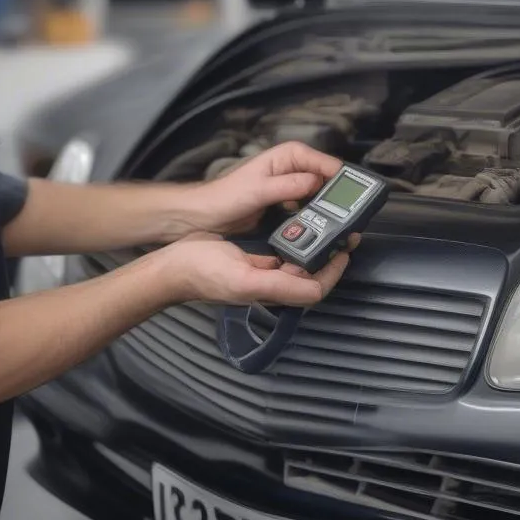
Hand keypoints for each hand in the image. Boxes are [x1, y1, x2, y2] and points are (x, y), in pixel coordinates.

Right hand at [161, 230, 359, 306]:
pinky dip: (298, 243)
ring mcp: (263, 274)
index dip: (335, 272)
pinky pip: (284, 256)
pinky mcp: (255, 263)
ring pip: (301, 265)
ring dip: (317, 248)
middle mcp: (272, 286)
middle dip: (331, 257)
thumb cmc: (205, 272)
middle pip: (313, 277)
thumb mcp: (243, 277)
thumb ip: (279, 284)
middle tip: (344, 233)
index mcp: (273, 292)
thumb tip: (313, 287)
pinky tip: (300, 227)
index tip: (345, 249)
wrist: (174, 266)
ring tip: (328, 227)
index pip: (316, 289)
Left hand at [183, 141, 341, 237]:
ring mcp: (291, 186)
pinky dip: (317, 217)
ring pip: (321, 195)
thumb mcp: (258, 190)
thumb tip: (316, 183)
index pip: (326, 164)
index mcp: (288, 156)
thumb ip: (287, 185)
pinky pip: (310, 208)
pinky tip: (324, 231)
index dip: (343, 179)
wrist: (205, 214)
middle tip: (355, 217)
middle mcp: (293, 168)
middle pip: (328, 179)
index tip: (358, 198)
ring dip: (331, 209)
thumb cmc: (226, 197)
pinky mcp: (287, 204)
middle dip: (340, 196)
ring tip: (344, 226)